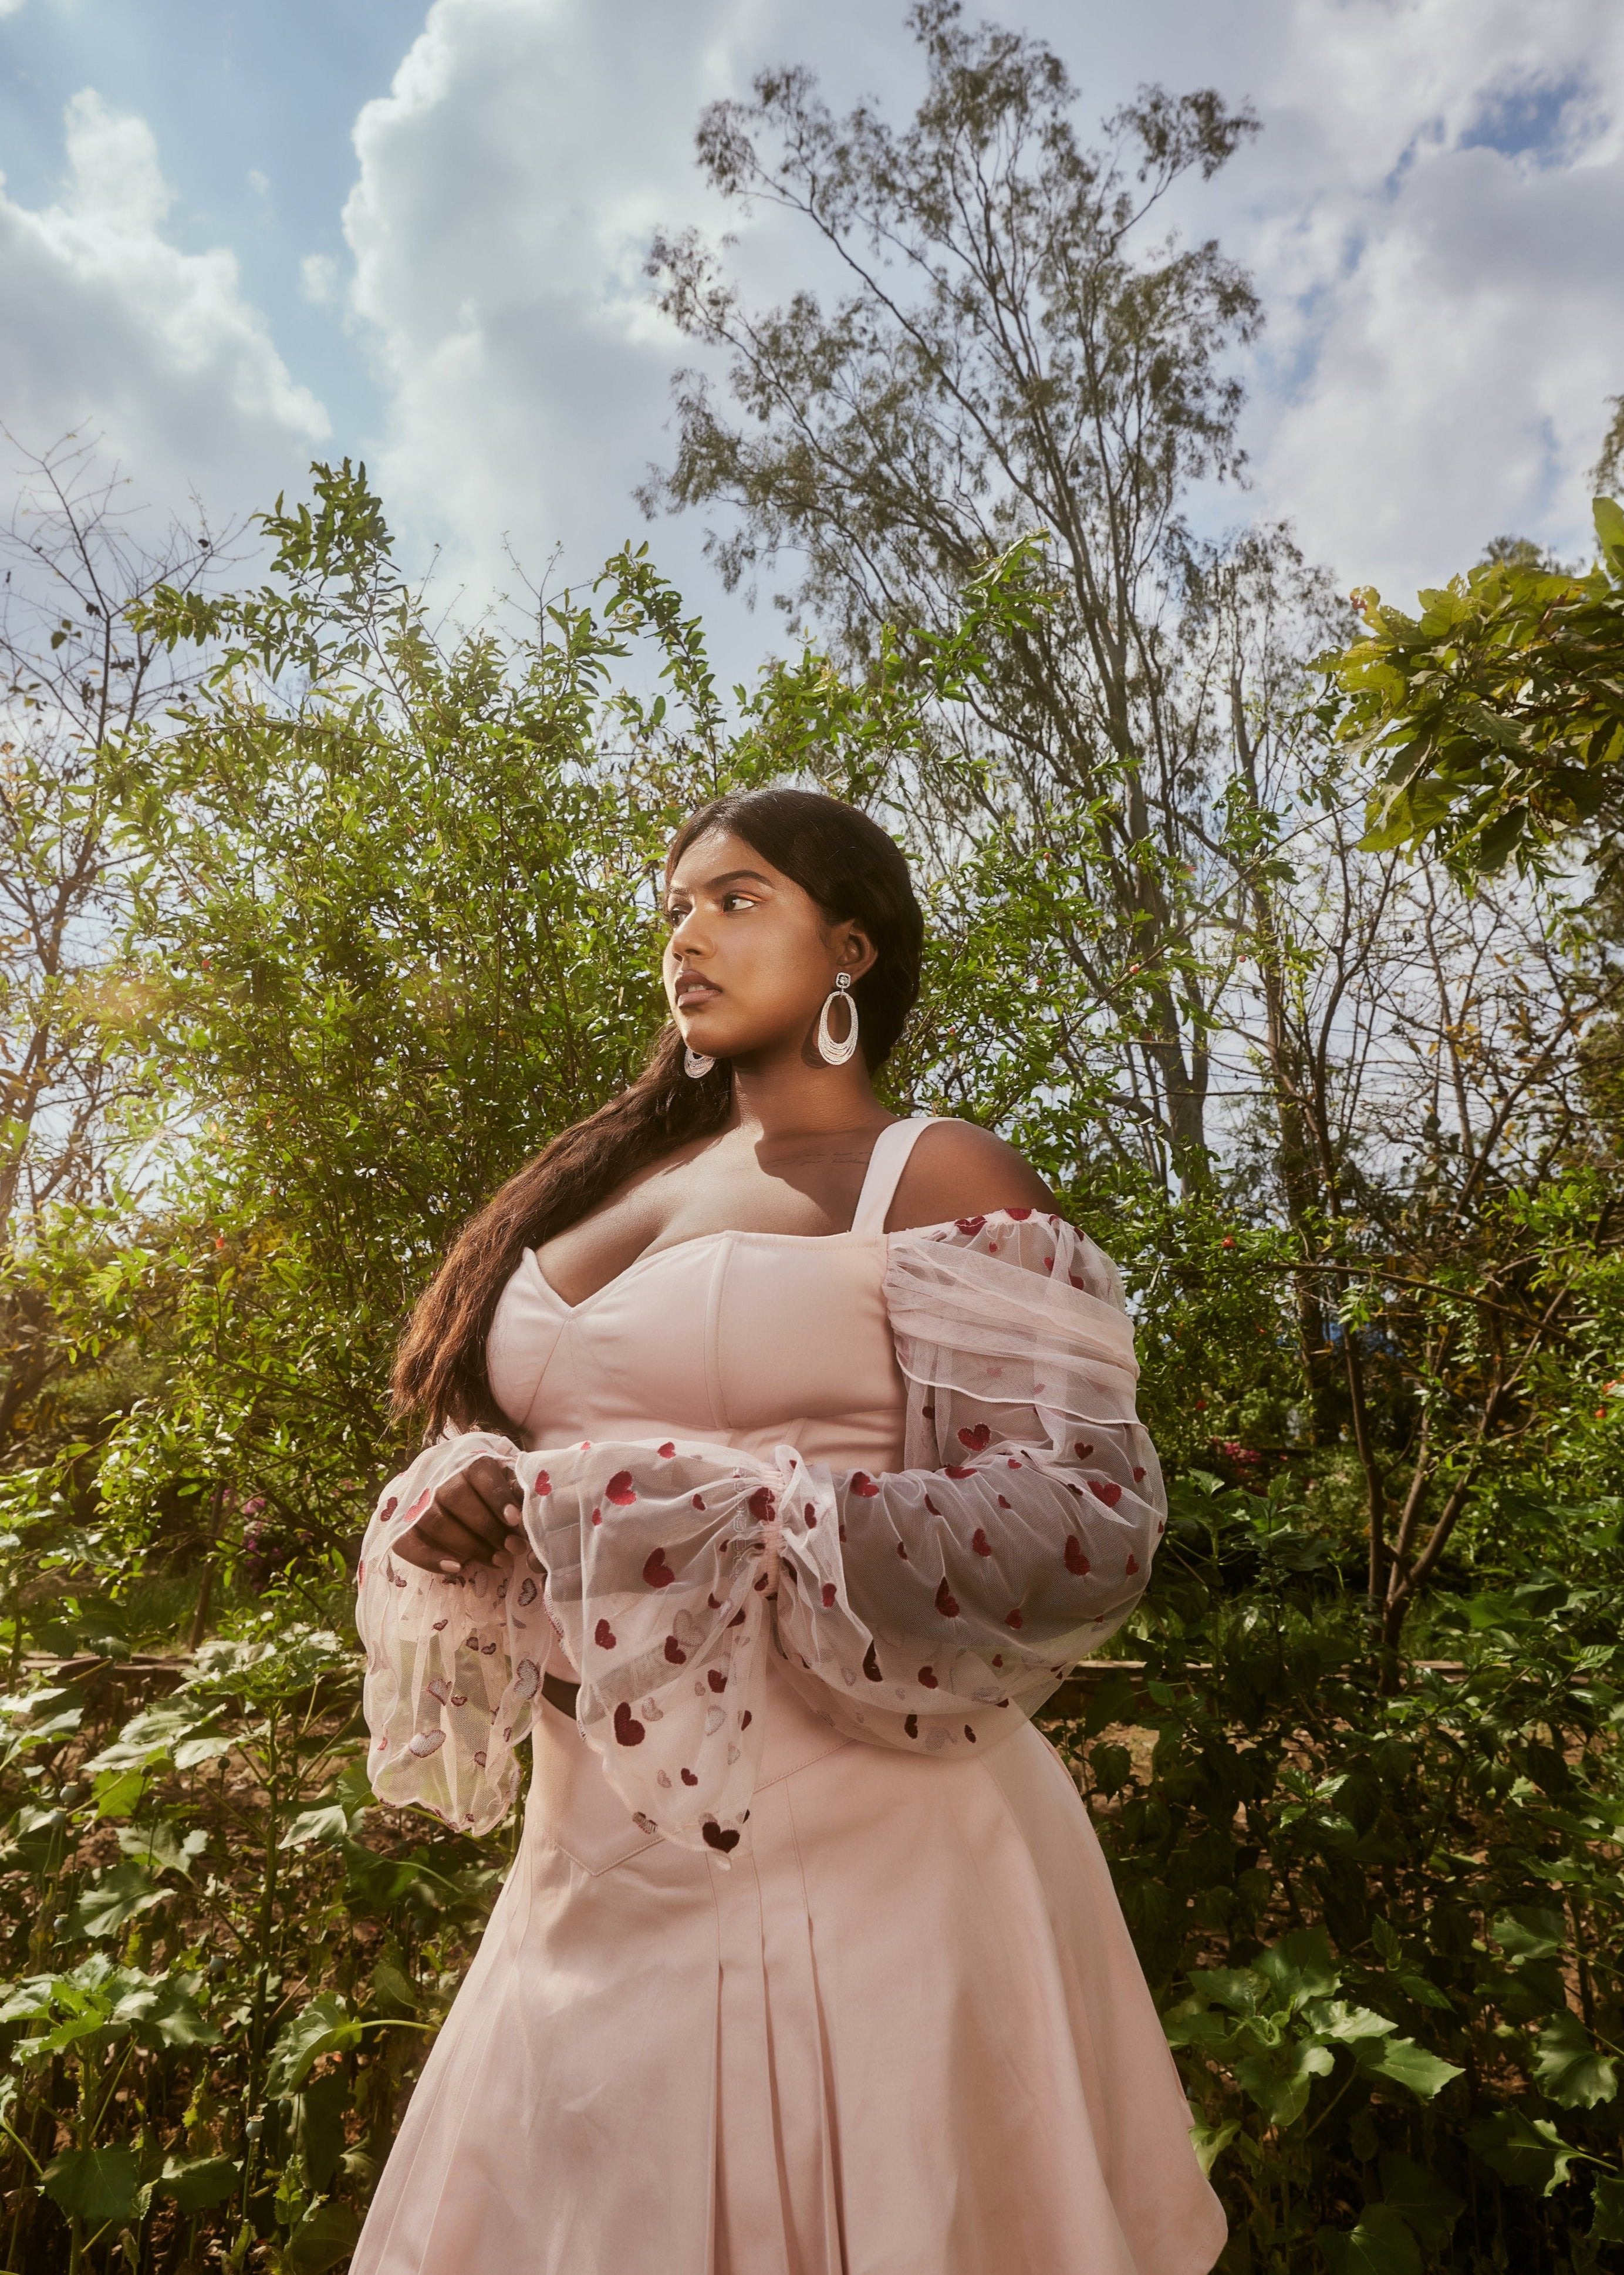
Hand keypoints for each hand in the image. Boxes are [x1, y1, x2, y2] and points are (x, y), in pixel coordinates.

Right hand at [388, 1455, 522, 1574]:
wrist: (440, 1480)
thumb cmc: (485, 1484)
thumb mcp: (503, 1477)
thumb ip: (514, 1488)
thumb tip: (528, 1507)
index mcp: (466, 1459)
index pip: (479, 1471)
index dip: (496, 1495)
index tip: (514, 1519)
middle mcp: (437, 1476)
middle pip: (457, 1498)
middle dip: (488, 1528)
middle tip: (514, 1549)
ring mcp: (416, 1500)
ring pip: (435, 1521)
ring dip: (469, 1546)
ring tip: (498, 1562)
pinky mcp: (400, 1524)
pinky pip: (408, 1543)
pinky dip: (430, 1559)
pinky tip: (456, 1568)